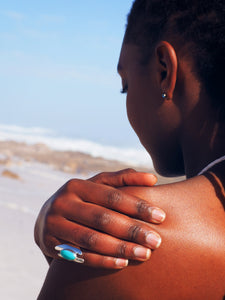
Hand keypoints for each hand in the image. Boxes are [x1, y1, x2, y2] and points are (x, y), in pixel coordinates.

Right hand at [34, 169, 165, 268]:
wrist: (46, 217)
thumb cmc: (82, 199)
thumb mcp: (97, 185)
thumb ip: (123, 179)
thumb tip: (153, 178)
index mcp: (77, 186)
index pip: (112, 196)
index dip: (137, 206)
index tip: (161, 217)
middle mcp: (63, 203)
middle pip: (103, 219)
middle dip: (132, 231)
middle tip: (156, 241)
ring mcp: (53, 224)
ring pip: (92, 239)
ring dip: (121, 248)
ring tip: (145, 254)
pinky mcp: (50, 244)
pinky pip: (80, 256)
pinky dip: (103, 260)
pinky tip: (123, 262)